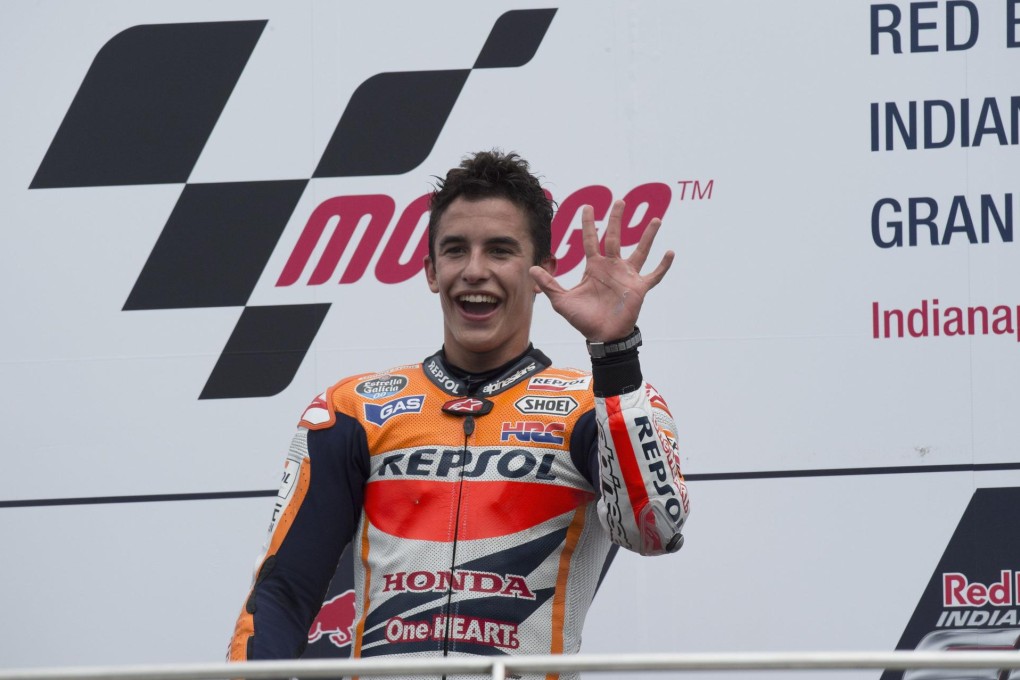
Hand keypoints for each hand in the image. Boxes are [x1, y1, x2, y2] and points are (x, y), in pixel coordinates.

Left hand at [530, 199, 673, 341]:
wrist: (601, 337)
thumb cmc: (583, 319)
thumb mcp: (562, 301)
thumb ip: (549, 284)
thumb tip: (531, 270)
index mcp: (594, 267)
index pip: (591, 240)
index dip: (589, 224)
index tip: (588, 206)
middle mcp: (612, 267)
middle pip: (615, 237)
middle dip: (617, 219)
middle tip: (620, 200)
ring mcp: (627, 276)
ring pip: (640, 251)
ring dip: (648, 236)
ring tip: (656, 220)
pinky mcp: (639, 288)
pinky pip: (654, 275)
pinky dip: (663, 265)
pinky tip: (670, 252)